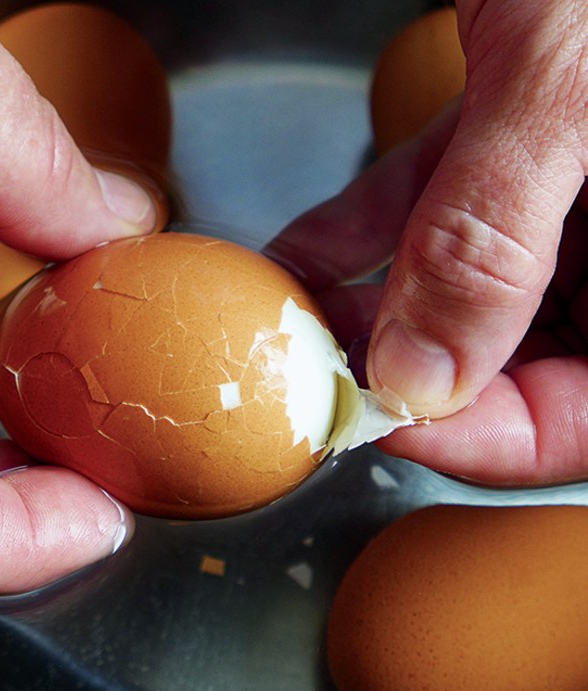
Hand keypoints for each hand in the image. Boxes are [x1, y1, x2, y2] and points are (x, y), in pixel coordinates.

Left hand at [273, 0, 587, 484]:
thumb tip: (418, 374)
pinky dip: (362, 238)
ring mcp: (571, 208)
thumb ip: (493, 240)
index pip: (576, 426)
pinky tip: (304, 255)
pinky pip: (433, 222)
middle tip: (317, 372)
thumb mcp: (572, 89)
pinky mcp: (511, 155)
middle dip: (405, 374)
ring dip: (367, 312)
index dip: (473, 438)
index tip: (370, 419)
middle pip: (512, 371)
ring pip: (460, 302)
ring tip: (294, 319)